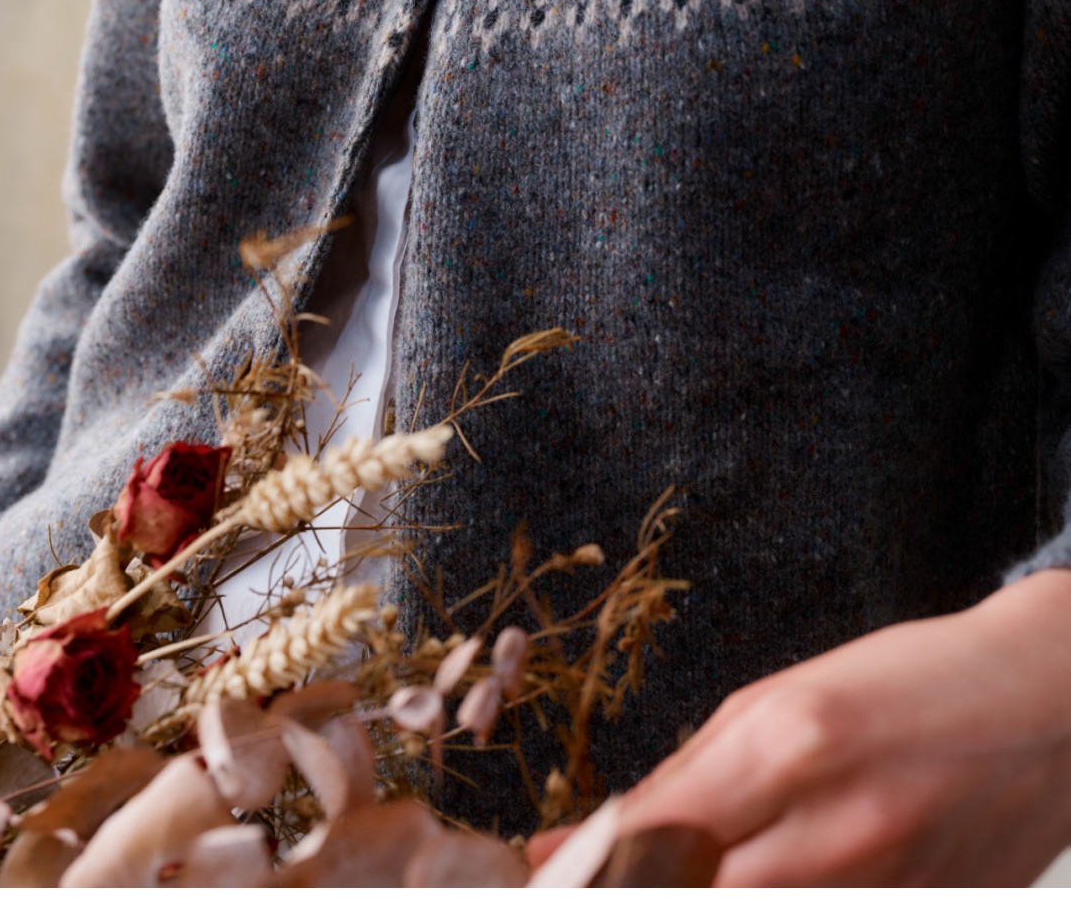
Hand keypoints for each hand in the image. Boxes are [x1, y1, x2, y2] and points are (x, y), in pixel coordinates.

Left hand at [613, 569, 1070, 885]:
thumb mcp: (785, 694)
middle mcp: (841, 823)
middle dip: (646, 890)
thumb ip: (695, 770)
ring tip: (699, 871)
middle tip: (618, 880)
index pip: (661, 832)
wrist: (1047, 701)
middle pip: (705, 897)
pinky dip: (790, 905)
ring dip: (716, 895)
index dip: (590, 862)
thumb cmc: (907, 680)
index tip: (549, 869)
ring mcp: (893, 887)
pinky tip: (777, 877)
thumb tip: (605, 829)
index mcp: (793, 740)